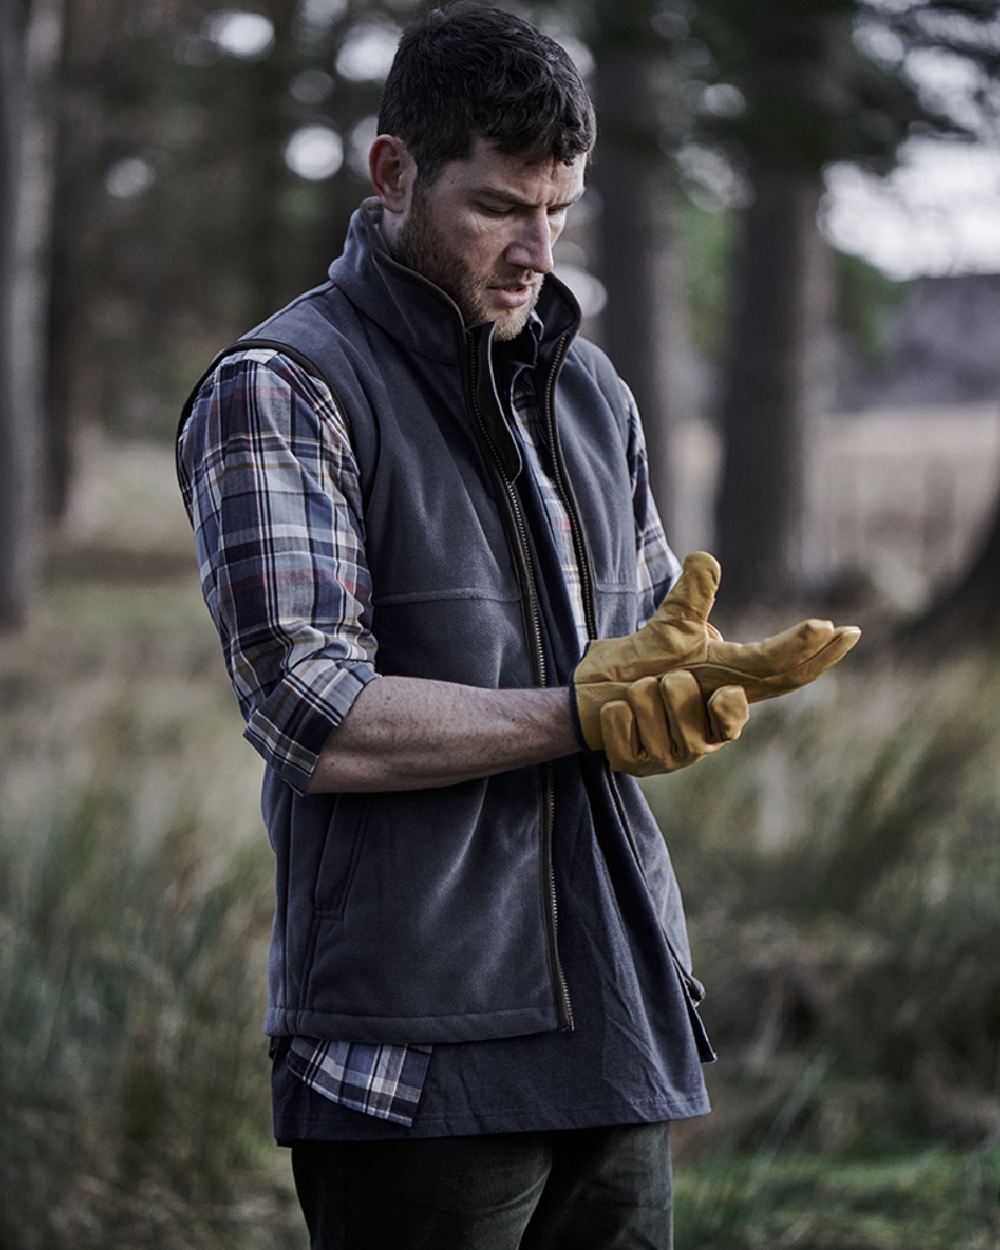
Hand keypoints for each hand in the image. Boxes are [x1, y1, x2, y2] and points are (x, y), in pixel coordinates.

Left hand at [574, 551, 859, 752]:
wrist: (589, 702)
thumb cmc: (641, 668)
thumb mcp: (669, 629)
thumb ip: (690, 599)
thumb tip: (705, 557)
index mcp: (731, 691)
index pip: (783, 673)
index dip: (814, 654)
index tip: (838, 628)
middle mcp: (716, 730)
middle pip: (733, 702)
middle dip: (714, 681)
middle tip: (686, 672)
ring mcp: (681, 753)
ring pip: (669, 698)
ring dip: (647, 688)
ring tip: (639, 689)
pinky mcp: (642, 765)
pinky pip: (628, 724)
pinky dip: (617, 711)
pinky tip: (615, 711)